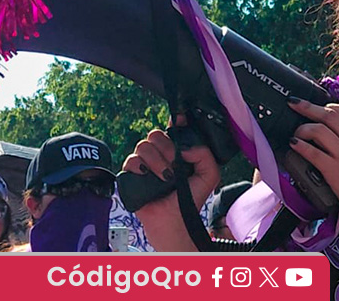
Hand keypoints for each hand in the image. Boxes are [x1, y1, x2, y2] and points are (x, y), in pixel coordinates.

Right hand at [120, 117, 219, 250]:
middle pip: (155, 134)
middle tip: (173, 166)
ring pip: (143, 145)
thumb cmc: (190, 198)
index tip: (179, 119)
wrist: (174, 220)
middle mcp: (160, 154)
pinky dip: (139, 168)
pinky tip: (147, 178)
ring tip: (165, 178)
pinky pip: (130, 160)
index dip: (175, 121)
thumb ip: (204, 154)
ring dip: (156, 162)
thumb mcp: (209, 175)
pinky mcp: (132, 174)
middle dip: (166, 148)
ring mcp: (145, 163)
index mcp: (177, 150)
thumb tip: (184, 146)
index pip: (173, 128)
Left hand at [288, 98, 338, 219]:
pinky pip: (313, 152)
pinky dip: (300, 146)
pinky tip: (294, 144)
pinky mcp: (334, 170)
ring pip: (319, 131)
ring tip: (297, 132)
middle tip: (296, 105)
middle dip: (309, 108)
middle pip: (330, 116)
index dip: (330, 106)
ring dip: (304, 128)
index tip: (320, 106)